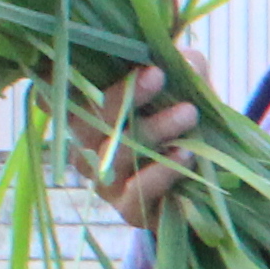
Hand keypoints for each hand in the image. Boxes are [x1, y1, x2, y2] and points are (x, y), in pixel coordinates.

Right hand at [68, 65, 196, 232]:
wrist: (216, 179)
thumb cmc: (185, 119)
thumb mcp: (187, 85)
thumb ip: (182, 66)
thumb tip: (184, 59)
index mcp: (88, 111)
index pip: (54, 94)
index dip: (53, 79)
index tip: (75, 59)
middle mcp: (85, 146)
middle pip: (85, 120)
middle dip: (123, 95)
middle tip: (158, 74)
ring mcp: (103, 181)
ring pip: (115, 154)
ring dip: (153, 130)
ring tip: (188, 113)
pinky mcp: (128, 209)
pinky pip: (136, 192)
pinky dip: (162, 171)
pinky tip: (186, 153)